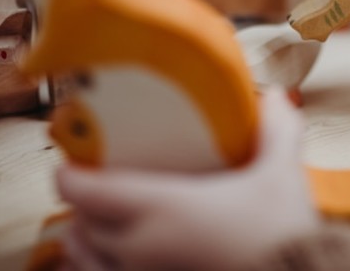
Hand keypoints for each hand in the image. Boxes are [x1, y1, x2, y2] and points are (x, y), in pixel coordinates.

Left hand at [55, 88, 319, 270]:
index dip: (69, 174)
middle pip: (80, 223)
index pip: (84, 191)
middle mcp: (139, 248)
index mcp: (161, 209)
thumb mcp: (280, 177)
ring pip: (85, 261)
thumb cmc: (280, 236)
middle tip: (95, 185)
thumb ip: (277, 133)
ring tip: (96, 225)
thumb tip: (278, 96)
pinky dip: (100, 268)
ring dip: (84, 240)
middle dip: (81, 204)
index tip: (72, 160)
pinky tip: (120, 260)